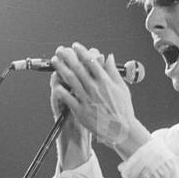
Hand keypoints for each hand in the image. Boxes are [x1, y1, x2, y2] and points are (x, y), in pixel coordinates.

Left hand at [51, 42, 150, 158]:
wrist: (121, 131)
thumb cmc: (123, 110)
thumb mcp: (122, 88)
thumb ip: (113, 71)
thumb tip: (109, 56)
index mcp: (105, 81)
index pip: (91, 60)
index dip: (81, 51)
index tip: (75, 46)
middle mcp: (95, 88)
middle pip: (78, 67)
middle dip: (67, 56)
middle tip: (60, 50)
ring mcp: (87, 99)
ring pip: (70, 79)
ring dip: (61, 68)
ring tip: (55, 61)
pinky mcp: (81, 111)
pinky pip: (67, 98)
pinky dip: (61, 89)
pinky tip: (56, 83)